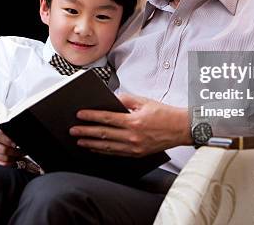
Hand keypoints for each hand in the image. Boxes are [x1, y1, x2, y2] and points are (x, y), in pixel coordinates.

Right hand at [0, 129, 23, 165]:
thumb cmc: (2, 137)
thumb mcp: (5, 133)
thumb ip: (11, 135)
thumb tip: (19, 139)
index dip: (8, 141)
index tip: (15, 144)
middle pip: (3, 150)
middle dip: (15, 152)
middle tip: (23, 152)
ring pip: (5, 158)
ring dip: (15, 158)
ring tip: (20, 155)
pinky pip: (4, 164)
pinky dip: (12, 163)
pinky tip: (15, 160)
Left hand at [69, 93, 191, 156]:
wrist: (181, 129)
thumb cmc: (164, 114)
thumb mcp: (144, 101)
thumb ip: (126, 100)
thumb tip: (111, 99)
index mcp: (134, 121)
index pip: (107, 118)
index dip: (92, 116)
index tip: (80, 115)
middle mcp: (133, 136)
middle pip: (104, 134)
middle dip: (86, 131)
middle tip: (73, 130)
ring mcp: (134, 147)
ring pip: (107, 147)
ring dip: (91, 144)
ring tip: (79, 140)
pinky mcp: (137, 154)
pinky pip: (116, 153)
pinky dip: (103, 151)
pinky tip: (95, 149)